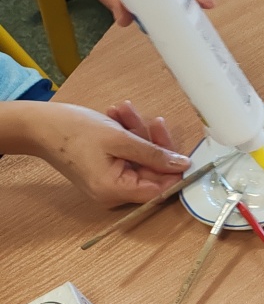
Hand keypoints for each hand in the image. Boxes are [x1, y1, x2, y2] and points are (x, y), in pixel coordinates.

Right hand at [17, 100, 190, 207]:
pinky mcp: (105, 171)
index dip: (175, 171)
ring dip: (137, 134)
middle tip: (152, 119)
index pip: (159, 190)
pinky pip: (126, 156)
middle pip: (151, 172)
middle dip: (152, 143)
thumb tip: (183, 165)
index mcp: (115, 191)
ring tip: (125, 110)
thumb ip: (154, 154)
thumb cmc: (73, 130)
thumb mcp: (119, 138)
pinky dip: (126, 137)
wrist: (37, 124)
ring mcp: (108, 182)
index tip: (185, 151)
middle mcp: (113, 193)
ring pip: (139, 159)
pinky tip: (118, 116)